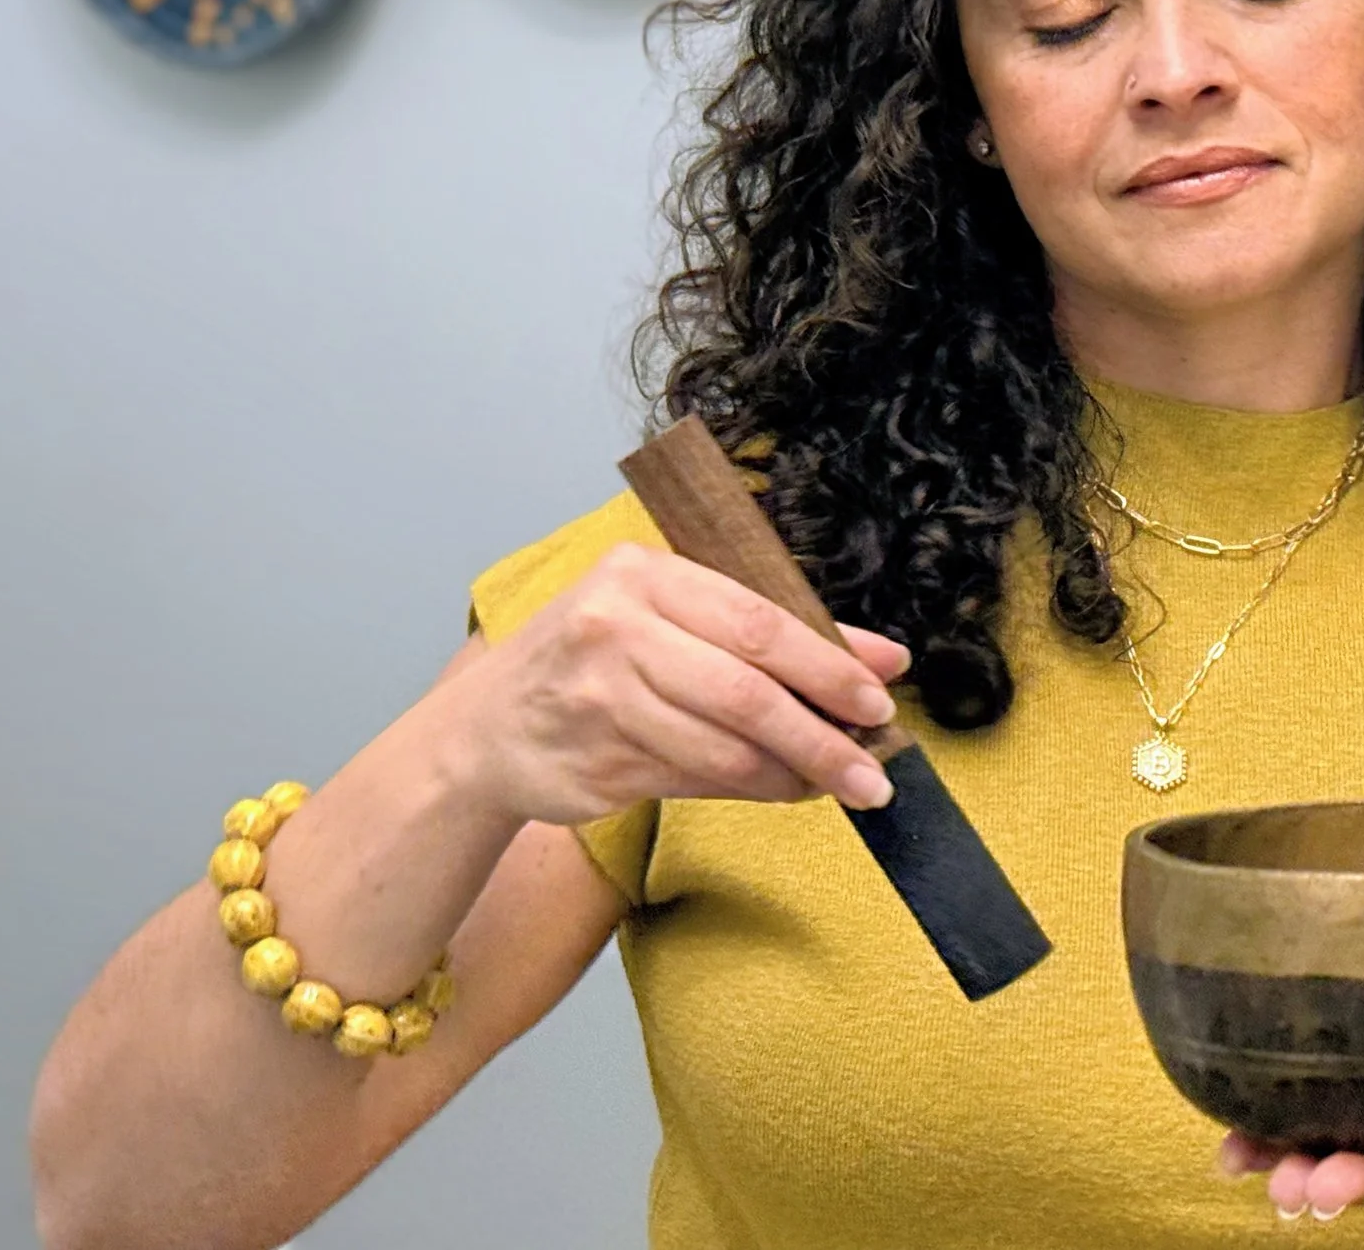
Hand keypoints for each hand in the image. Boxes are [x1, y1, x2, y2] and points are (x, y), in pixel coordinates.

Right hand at [443, 540, 914, 826]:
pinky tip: (785, 789)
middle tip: (875, 766)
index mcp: (642, 574)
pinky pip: (698, 780)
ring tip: (840, 782)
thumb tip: (882, 659)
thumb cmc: (595, 661)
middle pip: (746, 688)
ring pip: (726, 745)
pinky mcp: (597, 763)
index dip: (829, 663)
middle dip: (823, 732)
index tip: (882, 694)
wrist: (482, 731)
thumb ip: (766, 631)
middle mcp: (614, 628)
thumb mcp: (666, 617)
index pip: (757, 619)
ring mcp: (601, 699)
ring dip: (795, 772)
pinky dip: (754, 790)